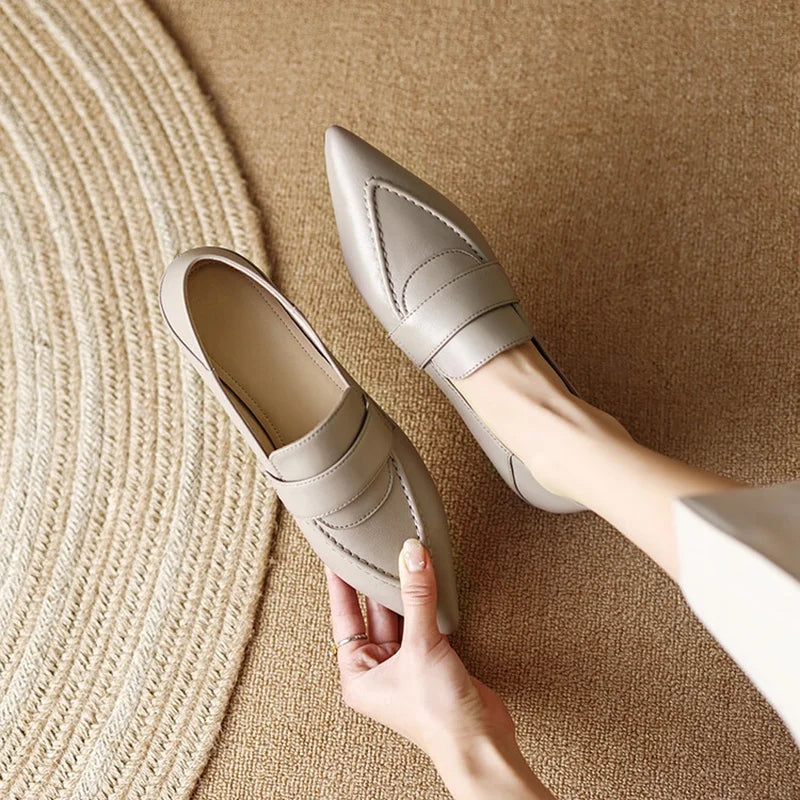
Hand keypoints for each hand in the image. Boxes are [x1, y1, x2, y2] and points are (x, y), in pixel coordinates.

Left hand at [325, 539, 555, 799]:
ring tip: (405, 555)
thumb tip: (412, 555)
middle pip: (374, 612)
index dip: (341, 585)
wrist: (480, 742)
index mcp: (357, 673)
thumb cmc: (437, 715)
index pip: (344, 617)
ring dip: (406, 590)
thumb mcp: (421, 646)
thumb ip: (418, 596)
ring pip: (401, 615)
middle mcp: (378, 668)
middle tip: (378, 546)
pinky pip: (424, 621)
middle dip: (379, 582)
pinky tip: (429, 580)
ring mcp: (406, 664)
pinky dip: (428, 602)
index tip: (338, 556)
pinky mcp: (432, 660)